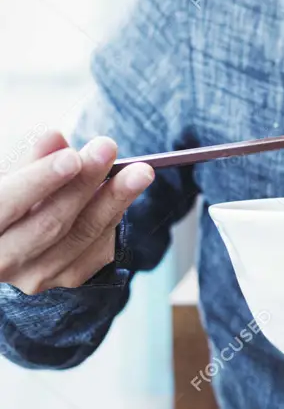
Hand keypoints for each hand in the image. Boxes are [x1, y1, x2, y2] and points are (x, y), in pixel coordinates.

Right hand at [0, 130, 153, 293]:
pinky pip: (99, 247)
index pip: (6, 204)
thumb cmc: (15, 194)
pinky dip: (114, 216)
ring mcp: (35, 275)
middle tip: (108, 148)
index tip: (71, 157)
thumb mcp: (14, 175)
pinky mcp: (66, 277)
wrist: (20, 231)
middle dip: (83, 184)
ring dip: (114, 199)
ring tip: (140, 170)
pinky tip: (126, 192)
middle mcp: (2, 261)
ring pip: (82, 235)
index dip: (38, 181)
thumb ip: (32, 159)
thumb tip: (55, 137)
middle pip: (49, 224)